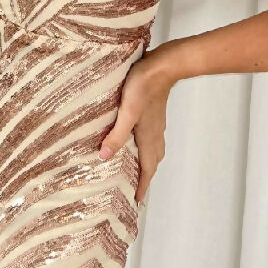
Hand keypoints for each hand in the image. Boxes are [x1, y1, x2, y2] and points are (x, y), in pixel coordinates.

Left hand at [98, 53, 176, 204]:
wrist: (163, 65)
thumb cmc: (143, 86)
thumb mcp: (127, 112)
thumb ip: (117, 134)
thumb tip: (104, 157)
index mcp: (149, 137)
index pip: (147, 168)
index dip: (142, 185)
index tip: (137, 201)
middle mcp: (155, 133)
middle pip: (152, 162)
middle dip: (145, 177)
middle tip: (135, 189)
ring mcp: (157, 123)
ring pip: (154, 149)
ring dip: (146, 162)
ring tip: (135, 168)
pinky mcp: (154, 112)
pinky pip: (152, 137)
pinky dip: (145, 147)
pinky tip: (136, 139)